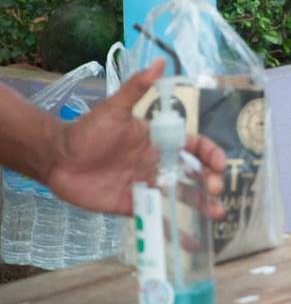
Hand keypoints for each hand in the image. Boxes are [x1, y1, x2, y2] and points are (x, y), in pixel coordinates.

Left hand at [45, 60, 225, 217]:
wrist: (58, 158)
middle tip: (216, 190)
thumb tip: (160, 61)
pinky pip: (157, 218)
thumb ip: (138, 88)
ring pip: (180, 196)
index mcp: (158, 140)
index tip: (220, 164)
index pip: (192, 146)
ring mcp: (146, 185)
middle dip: (209, 181)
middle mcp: (157, 163)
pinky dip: (173, 230)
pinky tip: (188, 242)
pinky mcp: (132, 205)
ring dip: (200, 205)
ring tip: (217, 214)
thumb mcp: (115, 108)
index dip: (209, 154)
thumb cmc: (88, 130)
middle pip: (192, 173)